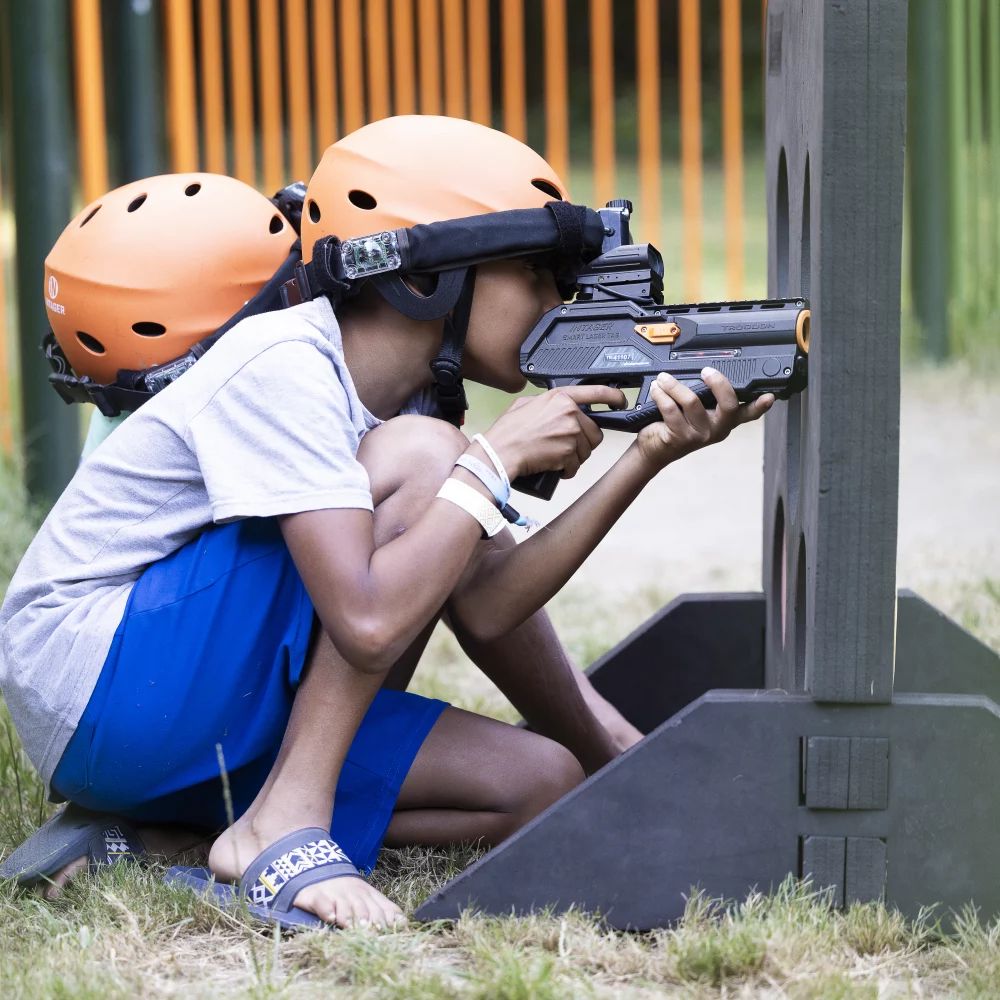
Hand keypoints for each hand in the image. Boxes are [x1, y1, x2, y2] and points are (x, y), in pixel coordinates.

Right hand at [482, 385, 626, 479]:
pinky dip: (566, 470)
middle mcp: (570, 413)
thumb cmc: (508, 432)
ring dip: (574, 457)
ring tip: (554, 455)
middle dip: (582, 441)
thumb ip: (546, 401)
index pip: (597, 392)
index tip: (620, 401)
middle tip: (563, 445)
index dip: (614, 397)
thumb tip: (556, 404)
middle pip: (594, 431)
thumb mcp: (525, 404)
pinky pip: (576, 465)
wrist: (500, 453)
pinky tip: (553, 465)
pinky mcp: (569, 453)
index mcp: (560, 397)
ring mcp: (571, 433)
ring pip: (587, 450)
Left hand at [635, 368, 773, 471]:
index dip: (760, 405)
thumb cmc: (677, 426)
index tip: (769, 396)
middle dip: (718, 382)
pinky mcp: (681, 438)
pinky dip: (661, 395)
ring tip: (664, 378)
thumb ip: (707, 396)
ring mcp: (700, 435)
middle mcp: (717, 429)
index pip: (748, 413)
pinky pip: (671, 409)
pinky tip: (656, 389)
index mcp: (725, 420)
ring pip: (692, 401)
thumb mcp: (697, 411)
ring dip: (674, 385)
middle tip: (706, 370)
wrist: (655, 449)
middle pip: (728, 404)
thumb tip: (706, 370)